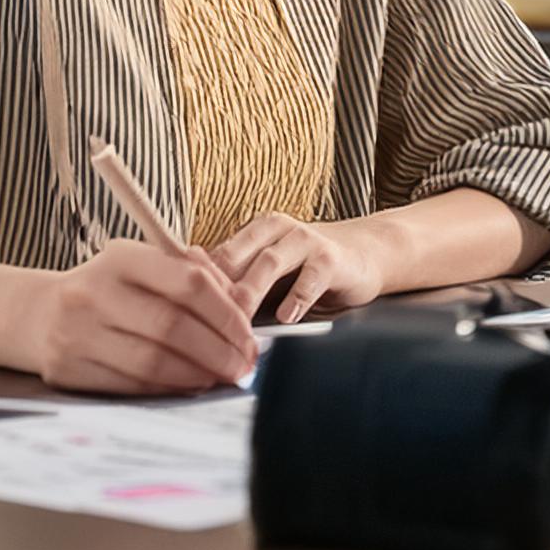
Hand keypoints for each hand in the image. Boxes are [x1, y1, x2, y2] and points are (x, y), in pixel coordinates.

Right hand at [24, 241, 259, 394]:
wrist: (40, 314)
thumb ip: (192, 277)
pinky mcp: (68, 370)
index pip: (188, 282)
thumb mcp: (143, 267)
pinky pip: (131, 386)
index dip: (227, 314)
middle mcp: (94, 291)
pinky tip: (188, 387)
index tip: (249, 336)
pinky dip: (168, 391)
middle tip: (243, 366)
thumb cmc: (110, 289)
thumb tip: (240, 308)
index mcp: (121, 257)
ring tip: (221, 379)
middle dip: (219, 352)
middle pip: (173, 327)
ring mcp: (76, 332)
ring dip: (198, 376)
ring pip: (153, 363)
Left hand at [212, 214, 388, 324]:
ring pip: (269, 263)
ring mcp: (305, 240)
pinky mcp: (331, 257)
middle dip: (219, 289)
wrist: (365, 254)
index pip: (218, 254)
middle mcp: (277, 228)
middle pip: (237, 256)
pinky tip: (287, 317)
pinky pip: (311, 276)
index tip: (184, 309)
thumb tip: (198, 310)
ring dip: (252, 292)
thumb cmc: (308, 267)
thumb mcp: (271, 270)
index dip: (200, 283)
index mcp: (255, 230)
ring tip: (240, 320)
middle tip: (202, 319)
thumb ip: (242, 282)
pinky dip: (297, 296)